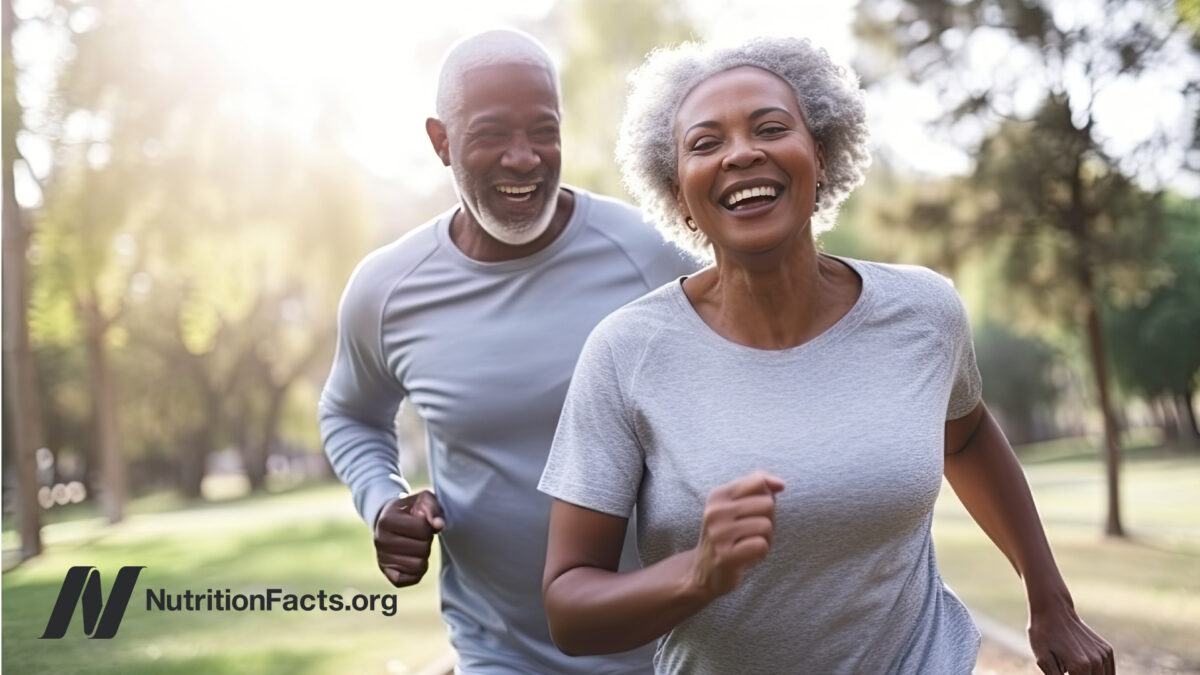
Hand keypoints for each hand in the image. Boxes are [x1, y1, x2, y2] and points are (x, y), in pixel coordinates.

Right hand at [373, 490, 444, 586]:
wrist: (389, 519)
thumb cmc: (410, 509)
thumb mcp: (422, 500)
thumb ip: (433, 508)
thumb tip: (439, 525)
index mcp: (387, 519)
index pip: (423, 529)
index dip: (429, 526)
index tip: (422, 523)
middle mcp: (380, 539)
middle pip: (422, 549)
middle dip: (427, 541)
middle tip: (419, 536)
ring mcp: (381, 557)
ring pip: (419, 566)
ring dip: (424, 556)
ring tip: (417, 545)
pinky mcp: (386, 572)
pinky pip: (410, 580)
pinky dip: (417, 572)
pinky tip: (414, 559)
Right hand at [688, 471, 784, 597]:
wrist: (704, 571)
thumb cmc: (729, 534)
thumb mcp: (736, 506)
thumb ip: (757, 488)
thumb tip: (780, 484)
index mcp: (718, 495)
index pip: (758, 481)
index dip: (768, 495)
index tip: (761, 509)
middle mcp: (715, 511)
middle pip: (767, 504)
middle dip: (767, 519)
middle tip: (752, 532)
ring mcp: (719, 533)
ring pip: (766, 526)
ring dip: (765, 539)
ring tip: (749, 544)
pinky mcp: (725, 555)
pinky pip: (761, 545)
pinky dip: (761, 553)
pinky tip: (747, 556)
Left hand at [1028, 602, 1113, 674]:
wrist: (1053, 610)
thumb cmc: (1043, 634)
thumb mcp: (1042, 659)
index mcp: (1079, 667)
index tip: (1065, 672)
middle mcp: (1095, 662)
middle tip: (1067, 670)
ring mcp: (1103, 655)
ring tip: (1074, 668)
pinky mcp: (1107, 650)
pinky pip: (1109, 672)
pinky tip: (1087, 672)